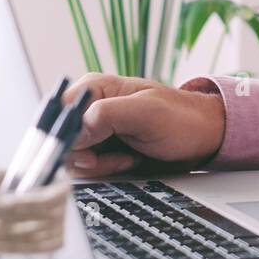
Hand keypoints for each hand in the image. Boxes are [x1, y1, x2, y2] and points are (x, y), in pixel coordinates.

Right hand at [63, 74, 226, 177]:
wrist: (202, 137)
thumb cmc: (182, 118)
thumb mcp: (147, 113)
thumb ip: (107, 115)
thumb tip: (74, 130)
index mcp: (94, 89)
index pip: (56, 114)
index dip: (65, 137)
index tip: (87, 153)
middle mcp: (90, 108)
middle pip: (61, 141)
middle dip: (87, 156)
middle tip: (116, 156)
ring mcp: (95, 130)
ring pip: (73, 158)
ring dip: (101, 165)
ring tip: (129, 156)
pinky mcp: (102, 148)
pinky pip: (88, 167)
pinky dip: (107, 169)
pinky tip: (129, 161)